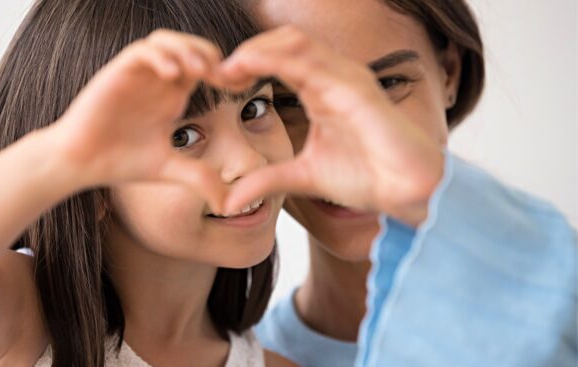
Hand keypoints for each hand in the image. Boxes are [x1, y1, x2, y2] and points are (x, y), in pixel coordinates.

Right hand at [49, 30, 227, 210]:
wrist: (81, 162)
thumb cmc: (121, 162)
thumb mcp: (170, 169)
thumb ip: (200, 178)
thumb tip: (228, 205)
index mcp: (173, 96)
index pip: (205, 68)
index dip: (226, 72)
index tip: (241, 87)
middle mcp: (158, 80)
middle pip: (191, 46)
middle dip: (211, 55)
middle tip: (222, 77)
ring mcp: (138, 74)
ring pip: (166, 41)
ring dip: (186, 49)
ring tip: (200, 71)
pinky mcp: (117, 73)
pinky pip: (142, 51)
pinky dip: (160, 56)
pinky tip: (172, 76)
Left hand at [218, 26, 444, 224]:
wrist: (408, 192)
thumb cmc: (367, 176)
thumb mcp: (303, 177)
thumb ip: (267, 180)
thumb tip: (228, 201)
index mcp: (321, 90)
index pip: (279, 58)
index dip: (246, 64)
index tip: (218, 82)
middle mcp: (334, 77)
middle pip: (284, 41)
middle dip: (247, 51)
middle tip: (217, 73)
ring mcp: (347, 78)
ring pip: (295, 42)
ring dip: (256, 50)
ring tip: (228, 69)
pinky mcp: (357, 90)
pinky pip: (312, 63)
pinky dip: (276, 60)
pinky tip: (249, 69)